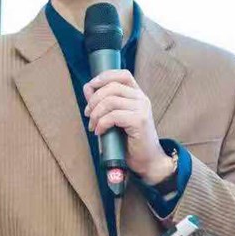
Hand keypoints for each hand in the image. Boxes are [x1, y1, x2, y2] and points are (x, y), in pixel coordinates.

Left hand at [83, 69, 173, 184]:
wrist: (147, 160)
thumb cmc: (129, 140)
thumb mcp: (113, 118)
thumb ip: (102, 102)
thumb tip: (87, 88)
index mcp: (137, 95)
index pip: (123, 74)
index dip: (105, 76)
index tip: (91, 86)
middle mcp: (142, 98)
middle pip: (112, 87)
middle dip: (94, 100)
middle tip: (88, 114)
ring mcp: (142, 109)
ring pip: (110, 101)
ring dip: (96, 113)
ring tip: (93, 125)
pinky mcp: (139, 121)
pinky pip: (113, 116)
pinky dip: (102, 123)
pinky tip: (100, 132)